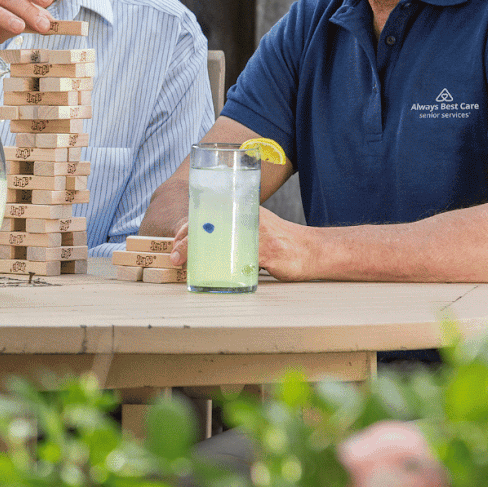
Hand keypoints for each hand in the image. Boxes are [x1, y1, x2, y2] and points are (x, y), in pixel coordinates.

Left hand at [171, 207, 309, 278]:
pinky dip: (224, 268)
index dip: (188, 229)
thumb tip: (209, 243)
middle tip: (175, 256)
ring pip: (219, 241)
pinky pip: (241, 259)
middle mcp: (248, 218)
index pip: (208, 215)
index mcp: (243, 211)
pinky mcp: (267, 251)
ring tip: (184, 264)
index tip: (176, 242)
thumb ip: (237, 231)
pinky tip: (213, 275)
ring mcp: (257, 234)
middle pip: (209, 226)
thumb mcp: (256, 228)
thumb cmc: (281, 242)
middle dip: (187, 241)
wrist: (313, 249)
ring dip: (198, 254)